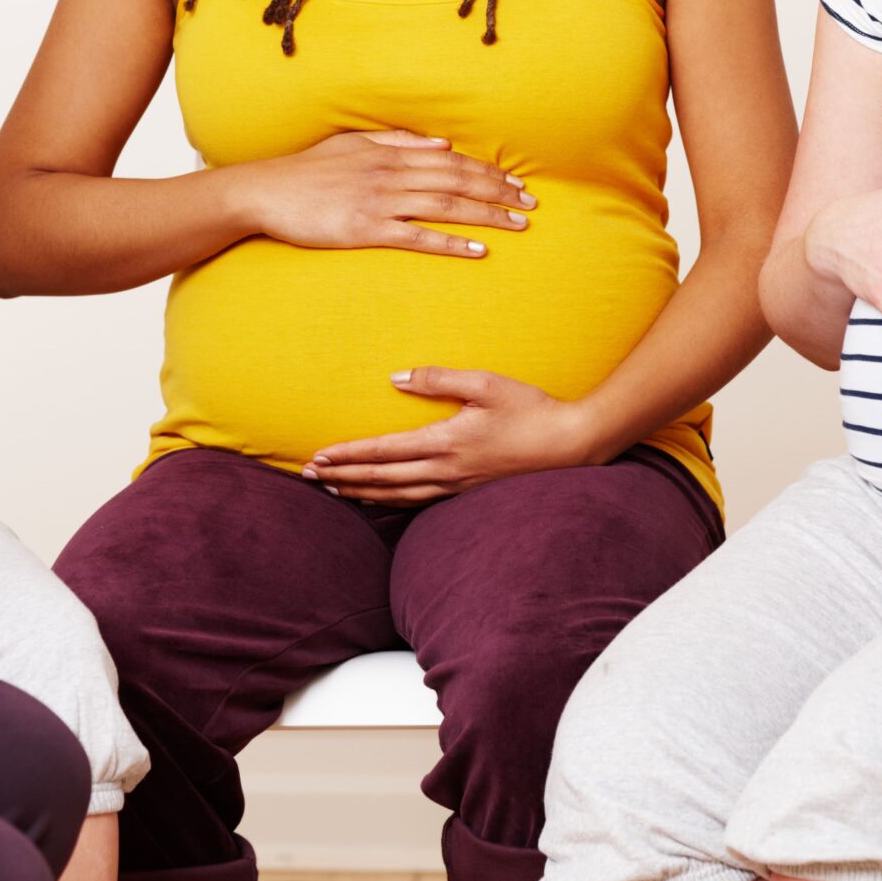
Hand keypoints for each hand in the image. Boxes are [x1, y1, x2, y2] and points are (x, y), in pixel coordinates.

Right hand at [231, 129, 533, 258]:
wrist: (263, 192)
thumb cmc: (306, 171)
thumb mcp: (352, 144)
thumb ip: (397, 141)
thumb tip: (441, 144)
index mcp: (389, 152)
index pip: (452, 161)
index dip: (488, 171)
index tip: (516, 183)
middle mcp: (390, 173)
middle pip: (457, 182)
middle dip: (498, 193)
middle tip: (531, 206)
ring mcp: (379, 202)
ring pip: (445, 207)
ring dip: (486, 216)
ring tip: (517, 225)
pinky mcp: (365, 230)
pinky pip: (416, 237)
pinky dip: (450, 242)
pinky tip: (477, 249)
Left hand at [300, 368, 591, 503]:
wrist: (571, 446)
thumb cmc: (531, 410)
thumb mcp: (486, 384)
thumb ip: (439, 379)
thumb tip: (396, 379)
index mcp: (445, 443)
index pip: (383, 452)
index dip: (348, 456)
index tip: (319, 457)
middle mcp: (445, 471)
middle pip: (381, 480)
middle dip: (342, 477)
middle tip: (309, 477)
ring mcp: (457, 486)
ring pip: (397, 496)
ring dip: (362, 493)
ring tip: (334, 490)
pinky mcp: (467, 492)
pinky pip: (418, 501)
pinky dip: (390, 501)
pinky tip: (380, 499)